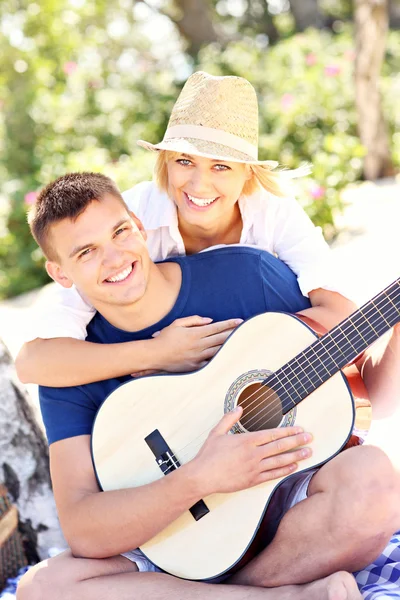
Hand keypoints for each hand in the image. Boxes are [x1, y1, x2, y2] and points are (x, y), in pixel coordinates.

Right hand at [146, 315, 242, 373]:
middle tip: (245, 330)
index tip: (240, 321)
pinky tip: (228, 356)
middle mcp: (199, 345)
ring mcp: (198, 357)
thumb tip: (210, 320)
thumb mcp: (177, 323)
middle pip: (222, 338)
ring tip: (240, 342)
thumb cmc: (165, 338)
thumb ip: (194, 320)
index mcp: (195, 333)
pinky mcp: (196, 367)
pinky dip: (220, 358)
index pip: (217, 327)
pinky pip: (211, 362)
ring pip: (219, 350)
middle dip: (234, 333)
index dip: (229, 324)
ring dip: (230, 345)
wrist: (155, 356)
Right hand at [191, 407, 312, 496]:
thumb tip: (239, 408)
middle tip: (309, 438)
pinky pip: (273, 475)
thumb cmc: (208, 455)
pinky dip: (285, 470)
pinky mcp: (253, 480)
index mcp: (246, 441)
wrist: (203, 476)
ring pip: (279, 461)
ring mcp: (254, 468)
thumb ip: (229, 419)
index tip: (299, 429)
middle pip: (280, 446)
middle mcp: (253, 454)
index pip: (272, 434)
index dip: (288, 431)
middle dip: (297, 441)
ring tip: (308, 452)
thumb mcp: (217, 432)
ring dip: (295, 456)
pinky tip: (293, 467)